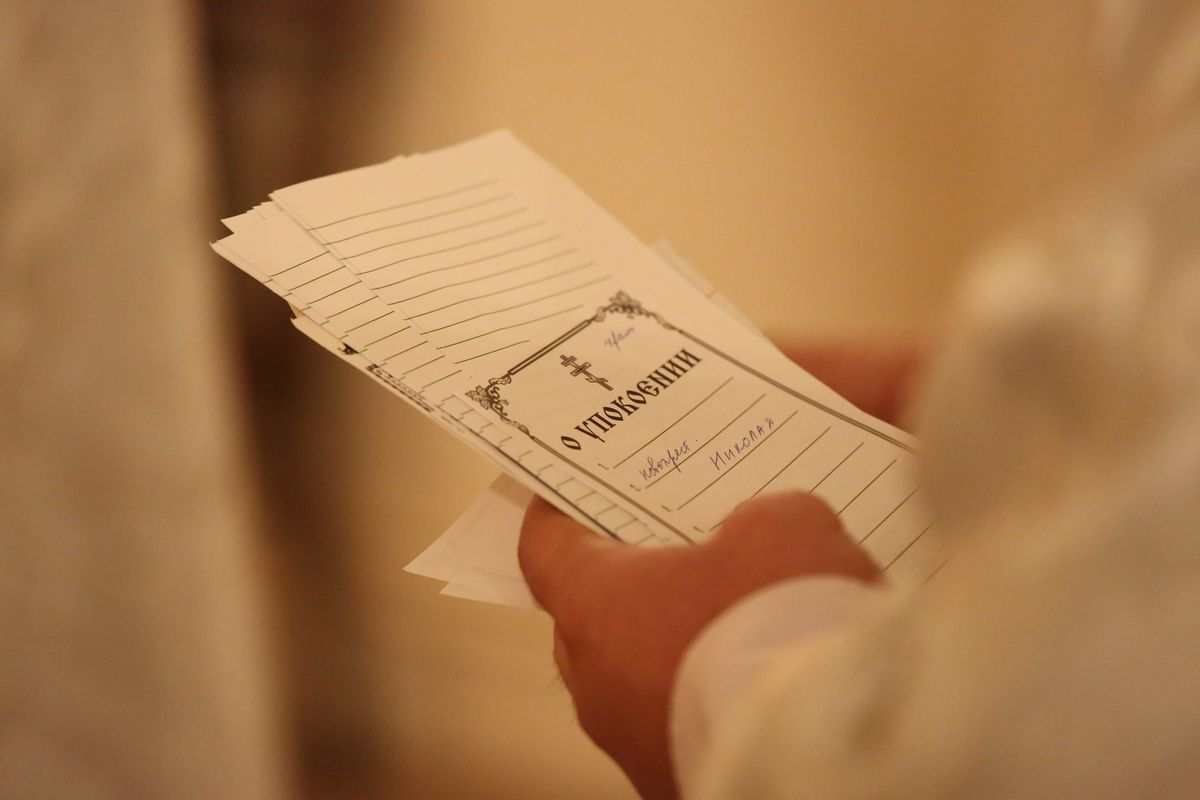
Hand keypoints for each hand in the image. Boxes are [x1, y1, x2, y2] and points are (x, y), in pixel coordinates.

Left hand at [518, 343, 922, 798]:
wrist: (823, 751)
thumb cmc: (779, 622)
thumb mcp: (784, 529)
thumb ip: (755, 521)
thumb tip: (753, 542)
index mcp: (595, 606)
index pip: (545, 550)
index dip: (557, 518)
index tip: (568, 496)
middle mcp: (595, 682)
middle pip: (590, 620)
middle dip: (628, 589)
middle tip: (673, 555)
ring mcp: (628, 744)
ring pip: (633, 681)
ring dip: (670, 652)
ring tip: (733, 623)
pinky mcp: (670, 784)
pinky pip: (675, 725)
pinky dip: (703, 700)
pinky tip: (756, 683)